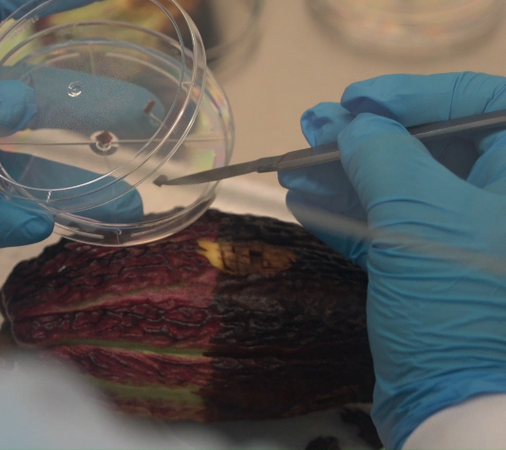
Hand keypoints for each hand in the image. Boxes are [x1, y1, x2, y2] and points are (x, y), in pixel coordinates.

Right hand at [278, 73, 505, 447]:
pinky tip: (304, 202)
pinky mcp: (431, 274)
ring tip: (295, 165)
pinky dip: (347, 216)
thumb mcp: (418, 217)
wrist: (456, 404)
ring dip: (345, 175)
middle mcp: (497, 203)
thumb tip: (353, 125)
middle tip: (314, 127)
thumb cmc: (456, 302)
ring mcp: (464, 240)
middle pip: (431, 145)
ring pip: (402, 189)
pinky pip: (389, 230)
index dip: (411, 94)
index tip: (355, 101)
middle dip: (367, 135)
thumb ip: (384, 156)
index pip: (475, 103)